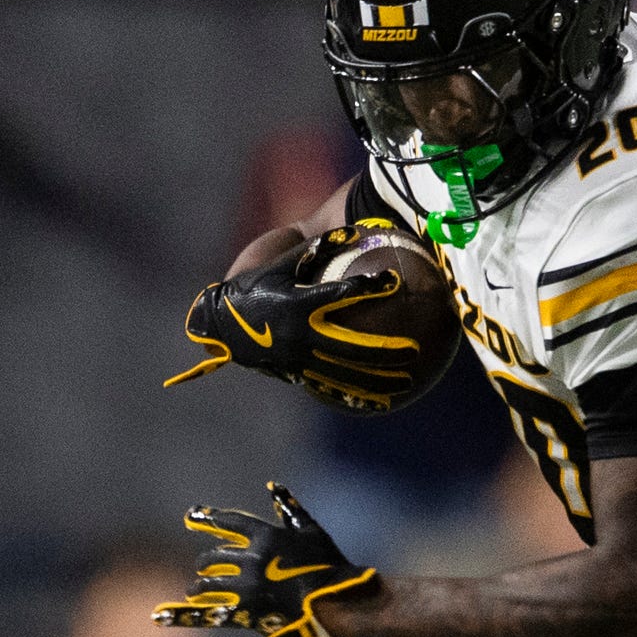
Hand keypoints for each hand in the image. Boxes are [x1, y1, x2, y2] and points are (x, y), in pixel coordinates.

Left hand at [152, 482, 378, 636]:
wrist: (340, 601)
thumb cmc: (330, 565)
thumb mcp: (311, 531)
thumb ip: (290, 509)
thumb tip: (273, 487)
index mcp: (267, 536)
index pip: (230, 523)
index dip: (209, 519)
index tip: (192, 516)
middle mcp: (252, 559)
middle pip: (214, 557)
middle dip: (207, 562)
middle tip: (204, 566)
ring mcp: (247, 586)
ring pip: (208, 583)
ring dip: (201, 585)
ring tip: (197, 588)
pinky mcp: (246, 612)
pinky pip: (209, 613)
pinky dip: (183, 615)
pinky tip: (163, 612)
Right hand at [164, 231, 411, 412]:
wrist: (221, 324)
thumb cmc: (252, 287)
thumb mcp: (281, 264)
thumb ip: (315, 249)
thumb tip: (354, 232)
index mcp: (299, 305)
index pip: (341, 294)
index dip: (369, 286)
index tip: (395, 280)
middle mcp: (301, 335)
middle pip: (352, 346)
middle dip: (384, 350)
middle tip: (415, 351)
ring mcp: (300, 359)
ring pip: (345, 372)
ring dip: (378, 379)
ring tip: (408, 381)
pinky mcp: (297, 373)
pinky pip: (330, 386)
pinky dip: (355, 396)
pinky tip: (380, 403)